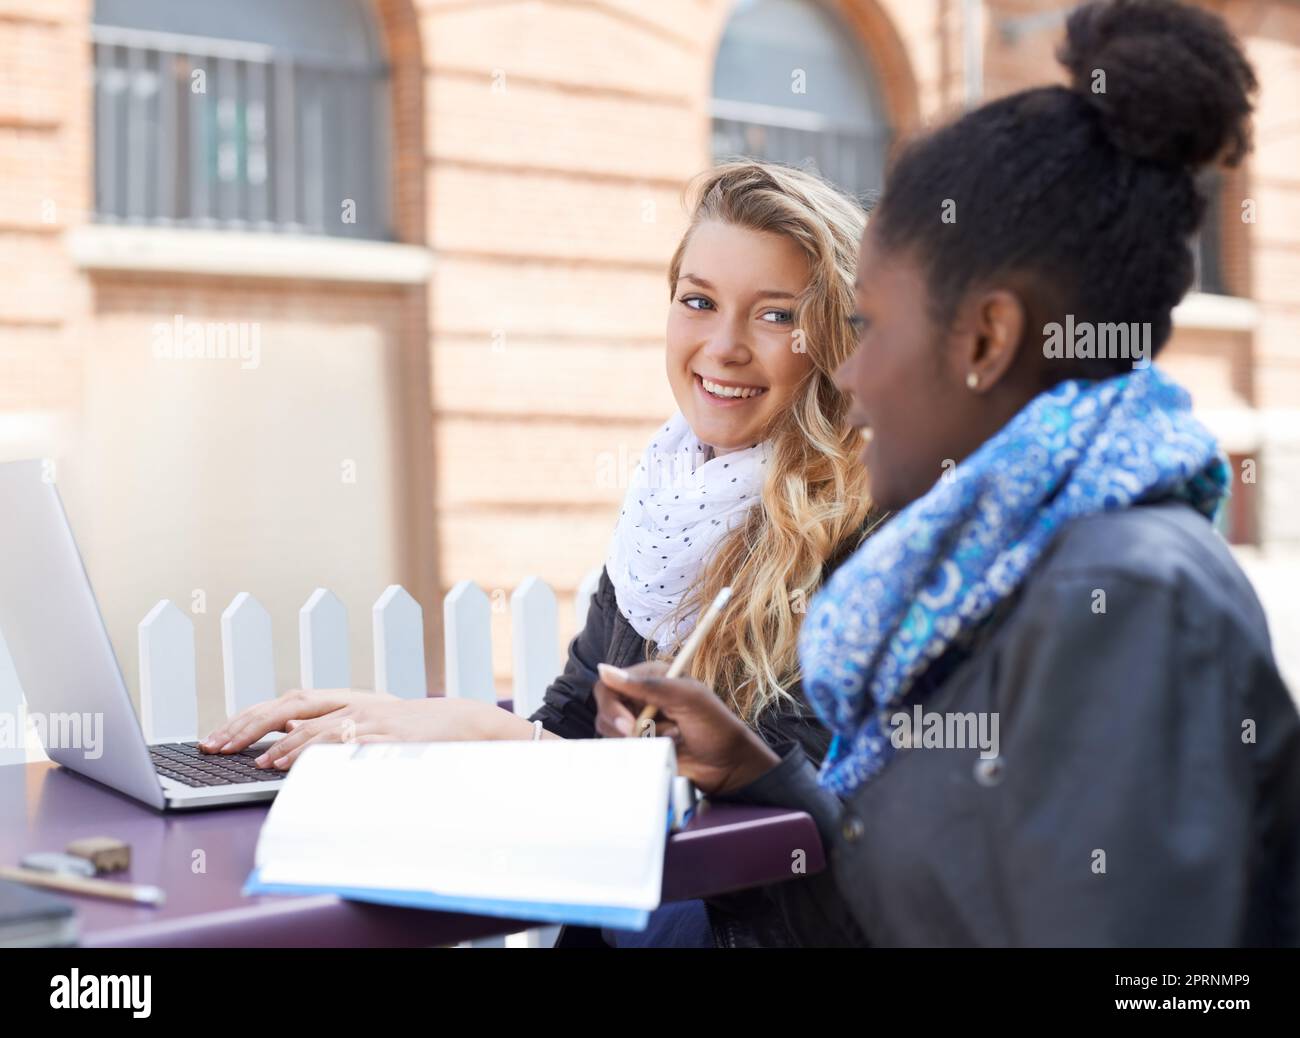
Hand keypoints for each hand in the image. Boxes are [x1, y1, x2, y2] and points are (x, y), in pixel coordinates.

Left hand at [200, 691, 522, 769]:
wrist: (464, 723)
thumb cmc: (413, 729)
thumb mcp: (368, 724)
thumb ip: (329, 727)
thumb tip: (285, 733)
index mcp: (346, 699)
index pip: (287, 702)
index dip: (250, 717)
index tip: (220, 737)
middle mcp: (356, 703)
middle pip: (295, 706)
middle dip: (254, 726)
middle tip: (222, 746)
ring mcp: (375, 718)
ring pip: (323, 726)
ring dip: (289, 745)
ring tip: (263, 762)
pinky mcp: (393, 737)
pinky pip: (355, 745)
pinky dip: (329, 753)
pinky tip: (309, 764)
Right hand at [594, 661, 779, 794]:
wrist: (730, 766)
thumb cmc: (715, 727)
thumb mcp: (687, 698)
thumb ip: (647, 685)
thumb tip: (603, 669)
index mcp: (650, 679)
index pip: (608, 685)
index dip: (612, 706)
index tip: (629, 725)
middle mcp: (640, 700)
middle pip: (604, 710)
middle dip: (625, 727)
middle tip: (650, 736)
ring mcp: (639, 726)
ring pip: (610, 734)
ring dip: (639, 741)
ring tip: (669, 740)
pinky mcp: (640, 749)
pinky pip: (620, 752)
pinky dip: (638, 755)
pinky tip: (661, 753)